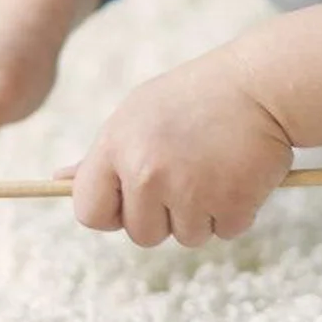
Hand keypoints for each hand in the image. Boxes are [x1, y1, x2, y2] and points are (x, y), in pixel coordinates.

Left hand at [60, 48, 292, 247]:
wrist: (262, 83)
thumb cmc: (195, 97)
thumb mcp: (139, 113)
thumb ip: (104, 154)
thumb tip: (59, 179)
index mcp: (116, 146)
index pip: (89, 212)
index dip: (111, 212)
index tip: (132, 200)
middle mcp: (146, 172)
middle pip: (141, 234)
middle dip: (166, 215)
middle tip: (189, 173)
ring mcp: (189, 190)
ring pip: (187, 237)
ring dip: (204, 213)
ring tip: (216, 166)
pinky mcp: (231, 202)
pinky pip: (226, 231)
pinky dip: (237, 210)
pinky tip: (240, 172)